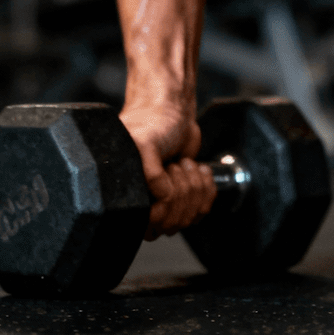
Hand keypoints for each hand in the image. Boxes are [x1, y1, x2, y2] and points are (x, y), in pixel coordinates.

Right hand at [119, 101, 216, 239]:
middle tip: (175, 166)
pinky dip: (206, 187)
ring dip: (194, 186)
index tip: (166, 183)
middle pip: (174, 223)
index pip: (151, 226)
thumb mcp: (144, 142)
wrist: (171, 109)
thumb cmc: (151, 121)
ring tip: (184, 164)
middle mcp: (145, 201)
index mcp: (127, 193)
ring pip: (190, 217)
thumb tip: (162, 197)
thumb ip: (149, 172)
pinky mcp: (185, 195)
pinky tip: (197, 169)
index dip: (165, 208)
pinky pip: (202, 209)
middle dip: (182, 191)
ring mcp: (166, 200)